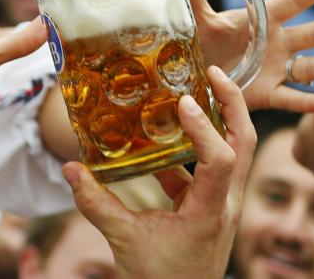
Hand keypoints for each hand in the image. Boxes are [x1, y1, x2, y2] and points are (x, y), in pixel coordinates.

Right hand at [63, 66, 255, 278]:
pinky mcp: (209, 208)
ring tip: (193, 92)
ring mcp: (221, 205)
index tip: (182, 103)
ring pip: (233, 152)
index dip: (205, 127)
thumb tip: (69, 168)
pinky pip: (207, 169)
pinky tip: (165, 137)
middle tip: (211, 73)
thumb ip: (95, 203)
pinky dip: (192, 148)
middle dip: (233, 104)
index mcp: (210, 212)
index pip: (221, 160)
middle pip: (244, 143)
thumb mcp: (123, 240)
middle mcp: (225, 204)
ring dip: (218, 120)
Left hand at [189, 0, 313, 112]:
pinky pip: (290, 98)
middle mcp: (276, 44)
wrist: (197, 74)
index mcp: (263, 21)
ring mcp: (275, 69)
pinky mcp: (267, 93)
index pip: (293, 0)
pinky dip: (308, 103)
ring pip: (309, 68)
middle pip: (311, 35)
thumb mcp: (200, 20)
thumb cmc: (205, 41)